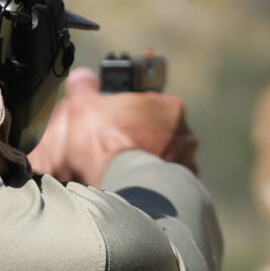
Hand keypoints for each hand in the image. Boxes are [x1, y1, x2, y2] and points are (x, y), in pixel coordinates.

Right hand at [31, 68, 197, 185]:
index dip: (129, 113)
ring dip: (150, 163)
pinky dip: (154, 186)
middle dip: (141, 139)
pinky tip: (135, 188)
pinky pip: (168, 185)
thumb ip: (83, 87)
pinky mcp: (184, 191)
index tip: (115, 123)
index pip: (150, 104)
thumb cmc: (106, 146)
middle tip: (117, 149)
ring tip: (124, 172)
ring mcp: (187, 164)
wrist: (124, 192)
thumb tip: (82, 78)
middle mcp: (185, 135)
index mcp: (168, 108)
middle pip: (159, 132)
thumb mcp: (83, 106)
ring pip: (166, 159)